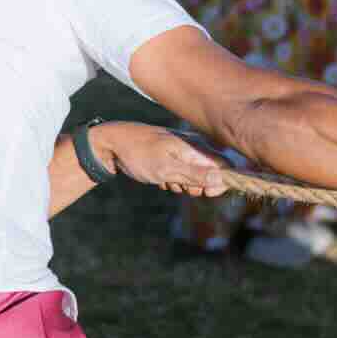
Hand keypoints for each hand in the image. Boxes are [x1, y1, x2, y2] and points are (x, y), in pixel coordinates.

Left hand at [92, 122, 227, 196]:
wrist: (112, 144)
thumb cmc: (138, 154)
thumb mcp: (166, 169)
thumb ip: (195, 175)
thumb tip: (222, 180)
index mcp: (196, 147)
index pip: (225, 166)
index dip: (221, 183)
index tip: (206, 193)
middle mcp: (193, 148)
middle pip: (211, 175)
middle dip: (196, 186)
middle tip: (178, 185)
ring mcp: (182, 153)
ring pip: (194, 178)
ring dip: (182, 185)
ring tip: (164, 179)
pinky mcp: (172, 158)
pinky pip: (181, 175)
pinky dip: (171, 181)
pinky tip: (158, 178)